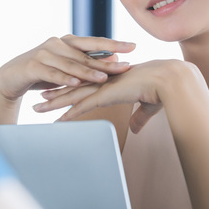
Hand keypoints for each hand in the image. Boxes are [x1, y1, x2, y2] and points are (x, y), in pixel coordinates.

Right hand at [0, 35, 133, 101]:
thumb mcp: (66, 67)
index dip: (114, 44)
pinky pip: (52, 73)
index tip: (133, 47)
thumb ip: (86, 62)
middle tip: (125, 67)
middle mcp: (57, 43)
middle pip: (86, 54)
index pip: (95, 42)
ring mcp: (44, 53)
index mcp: (67, 41)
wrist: (10, 77)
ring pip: (71, 64)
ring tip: (104, 78)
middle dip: (107, 61)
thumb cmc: (42, 72)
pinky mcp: (33, 66)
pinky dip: (65, 78)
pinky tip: (77, 83)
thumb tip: (113, 60)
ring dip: (88, 72)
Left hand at [34, 59, 191, 129]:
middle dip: (54, 93)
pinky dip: (67, 114)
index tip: (57, 90)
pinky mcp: (105, 95)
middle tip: (38, 98)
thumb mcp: (148, 107)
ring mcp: (102, 87)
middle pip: (72, 87)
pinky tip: (56, 121)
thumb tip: (134, 129)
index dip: (70, 87)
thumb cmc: (164, 91)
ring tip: (36, 108)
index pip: (85, 84)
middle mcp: (103, 81)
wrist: (171, 81)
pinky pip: (81, 106)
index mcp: (111, 80)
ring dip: (53, 103)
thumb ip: (139, 118)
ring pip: (71, 96)